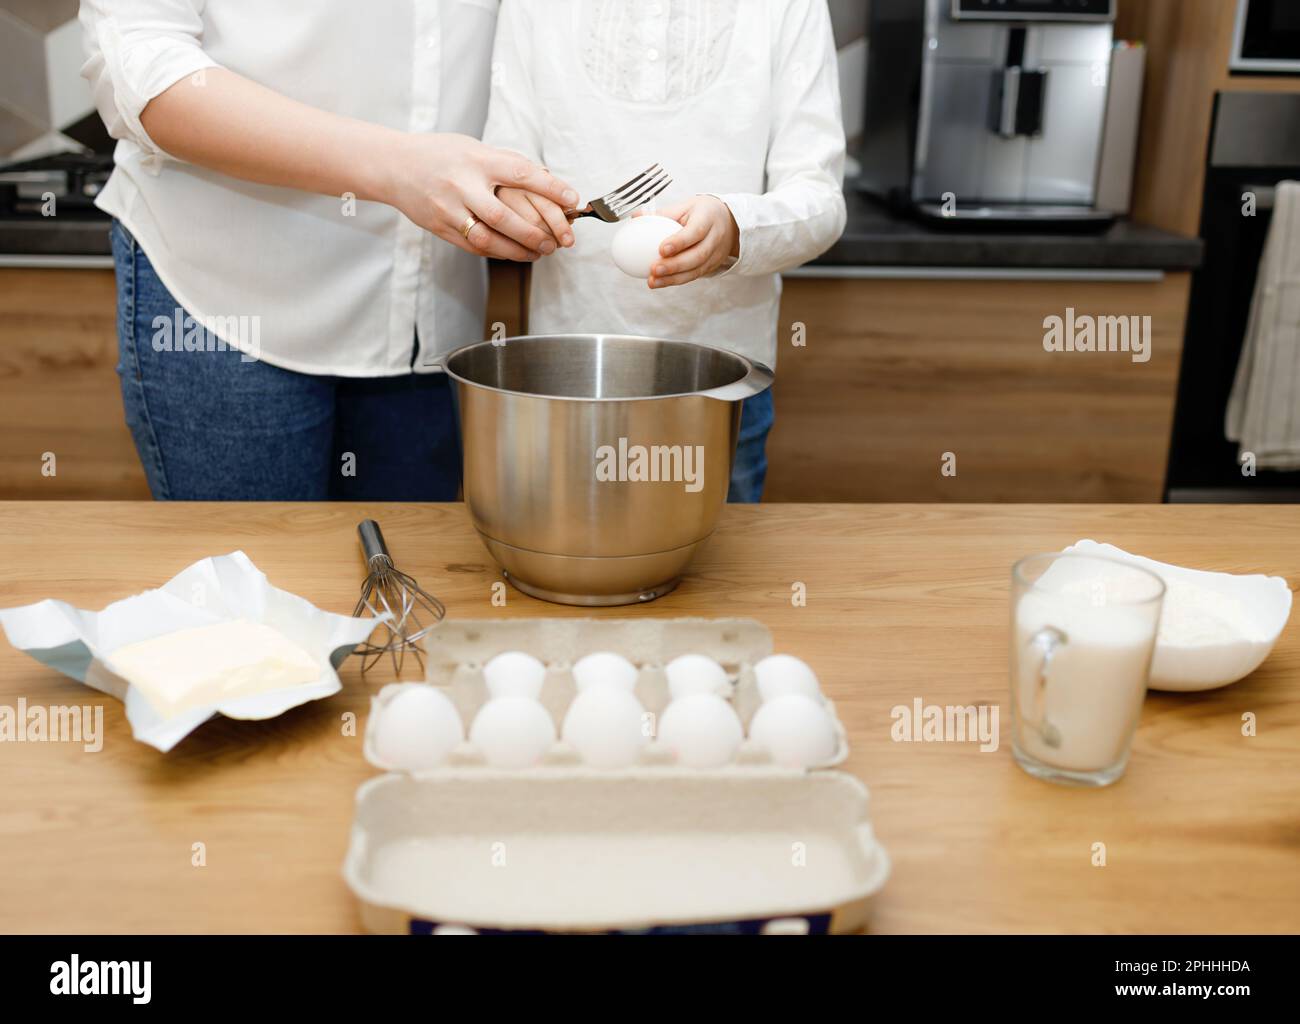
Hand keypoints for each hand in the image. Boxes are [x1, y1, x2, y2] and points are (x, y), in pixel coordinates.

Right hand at [384, 133, 579, 261]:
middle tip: (556, 242)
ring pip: (488, 239)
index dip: (550, 188)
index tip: (572, 199)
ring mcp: (449, 209)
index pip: (521, 174)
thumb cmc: (440, 153)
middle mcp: (463, 185)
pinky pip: (473, 246)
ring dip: (517, 250)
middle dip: (534, 233)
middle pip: (504, 216)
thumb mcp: (473, 147)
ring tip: (538, 252)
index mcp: (477, 160)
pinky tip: (513, 253)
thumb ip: (504, 163)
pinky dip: (497, 252)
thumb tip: (543, 176)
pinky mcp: (440, 227)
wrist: (394, 165)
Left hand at [645, 196, 739, 288]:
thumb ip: (663, 213)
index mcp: (708, 218)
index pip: (696, 231)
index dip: (680, 242)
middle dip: (675, 265)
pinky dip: (676, 281)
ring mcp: (716, 255)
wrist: (729, 222)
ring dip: (673, 278)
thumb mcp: (686, 206)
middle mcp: (715, 238)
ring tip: (653, 281)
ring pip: (696, 270)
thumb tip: (636, 216)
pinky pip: (694, 276)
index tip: (662, 249)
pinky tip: (660, 282)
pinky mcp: (712, 266)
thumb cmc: (702, 213)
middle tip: (654, 269)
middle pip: (698, 255)